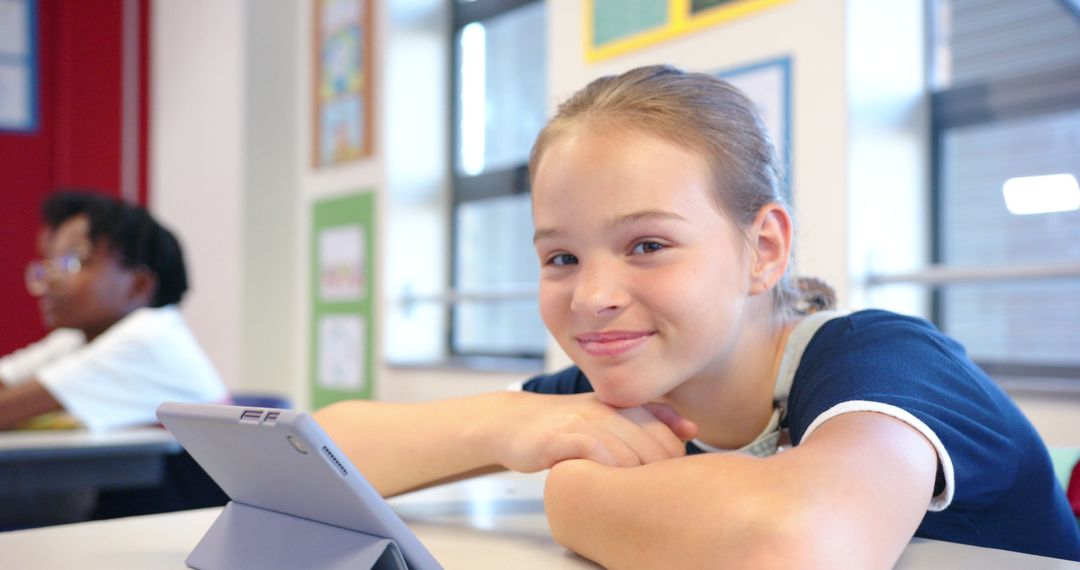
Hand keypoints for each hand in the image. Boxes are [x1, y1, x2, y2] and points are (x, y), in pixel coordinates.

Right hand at [485, 392, 697, 472]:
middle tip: (643, 490)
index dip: (670, 464)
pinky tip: (598, 481)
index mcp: (623, 403)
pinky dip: (605, 471)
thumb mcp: (610, 415)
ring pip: (628, 455)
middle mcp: (606, 408)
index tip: (659, 479)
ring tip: (623, 491)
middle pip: (653, 449)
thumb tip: (691, 429)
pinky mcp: (560, 438)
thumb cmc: (568, 425)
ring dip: (631, 479)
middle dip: (655, 476)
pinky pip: (597, 454)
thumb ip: (652, 417)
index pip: (667, 437)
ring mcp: (583, 421)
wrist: (516, 422)